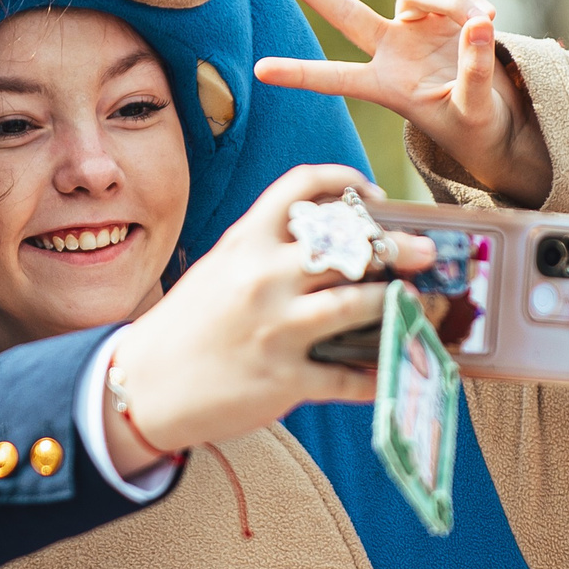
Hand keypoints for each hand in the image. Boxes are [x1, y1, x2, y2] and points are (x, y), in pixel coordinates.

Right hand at [101, 166, 432, 471]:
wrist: (141, 387)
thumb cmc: (186, 326)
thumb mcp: (219, 270)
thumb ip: (265, 251)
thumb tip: (328, 243)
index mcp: (246, 243)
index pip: (302, 186)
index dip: (348, 181)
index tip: (374, 195)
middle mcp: (263, 278)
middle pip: (348, 246)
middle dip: (398, 246)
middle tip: (427, 251)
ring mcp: (276, 329)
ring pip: (359, 305)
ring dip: (399, 303)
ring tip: (418, 302)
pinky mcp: (285, 379)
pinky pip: (348, 377)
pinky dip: (378, 373)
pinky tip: (393, 368)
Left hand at [253, 0, 553, 207]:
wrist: (499, 116)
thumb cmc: (476, 125)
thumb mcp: (474, 110)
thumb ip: (473, 71)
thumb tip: (477, 25)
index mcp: (385, 85)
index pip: (335, 78)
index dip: (299, 73)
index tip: (259, 70)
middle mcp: (390, 50)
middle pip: (344, 12)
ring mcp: (413, 28)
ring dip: (449, 0)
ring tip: (483, 21)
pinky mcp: (442, 12)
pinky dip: (468, 0)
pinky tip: (488, 19)